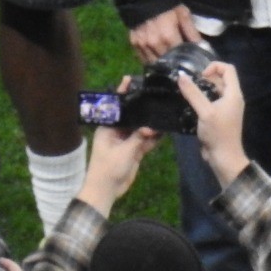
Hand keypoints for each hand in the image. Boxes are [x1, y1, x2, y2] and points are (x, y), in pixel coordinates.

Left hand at [79, 84, 163, 215]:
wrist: (106, 190)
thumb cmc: (109, 168)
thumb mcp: (124, 151)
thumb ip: (139, 137)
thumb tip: (152, 127)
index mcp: (108, 129)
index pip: (116, 107)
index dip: (122, 93)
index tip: (130, 79)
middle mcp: (117, 132)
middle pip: (132, 117)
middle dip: (142, 109)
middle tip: (155, 96)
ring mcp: (126, 142)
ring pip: (140, 129)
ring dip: (150, 125)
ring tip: (164, 113)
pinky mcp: (133, 152)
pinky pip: (145, 141)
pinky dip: (153, 138)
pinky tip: (164, 131)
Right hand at [128, 4, 198, 63]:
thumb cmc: (167, 5)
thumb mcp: (183, 14)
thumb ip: (191, 32)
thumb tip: (202, 47)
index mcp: (168, 37)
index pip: (180, 56)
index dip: (186, 59)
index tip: (190, 60)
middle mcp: (154, 44)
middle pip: (167, 62)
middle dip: (174, 62)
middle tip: (179, 62)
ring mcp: (142, 45)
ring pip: (154, 63)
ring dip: (162, 64)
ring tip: (168, 62)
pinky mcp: (134, 44)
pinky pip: (143, 59)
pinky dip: (150, 60)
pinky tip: (156, 58)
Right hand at [180, 63, 248, 187]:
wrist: (224, 157)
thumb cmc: (218, 133)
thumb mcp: (205, 111)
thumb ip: (193, 93)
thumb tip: (181, 76)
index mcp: (234, 93)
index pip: (228, 69)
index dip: (214, 67)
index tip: (200, 76)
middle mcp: (232, 98)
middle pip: (221, 79)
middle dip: (206, 78)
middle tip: (190, 85)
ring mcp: (226, 108)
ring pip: (215, 91)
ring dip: (202, 89)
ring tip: (187, 93)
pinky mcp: (219, 117)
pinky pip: (211, 102)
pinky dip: (202, 100)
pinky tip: (189, 105)